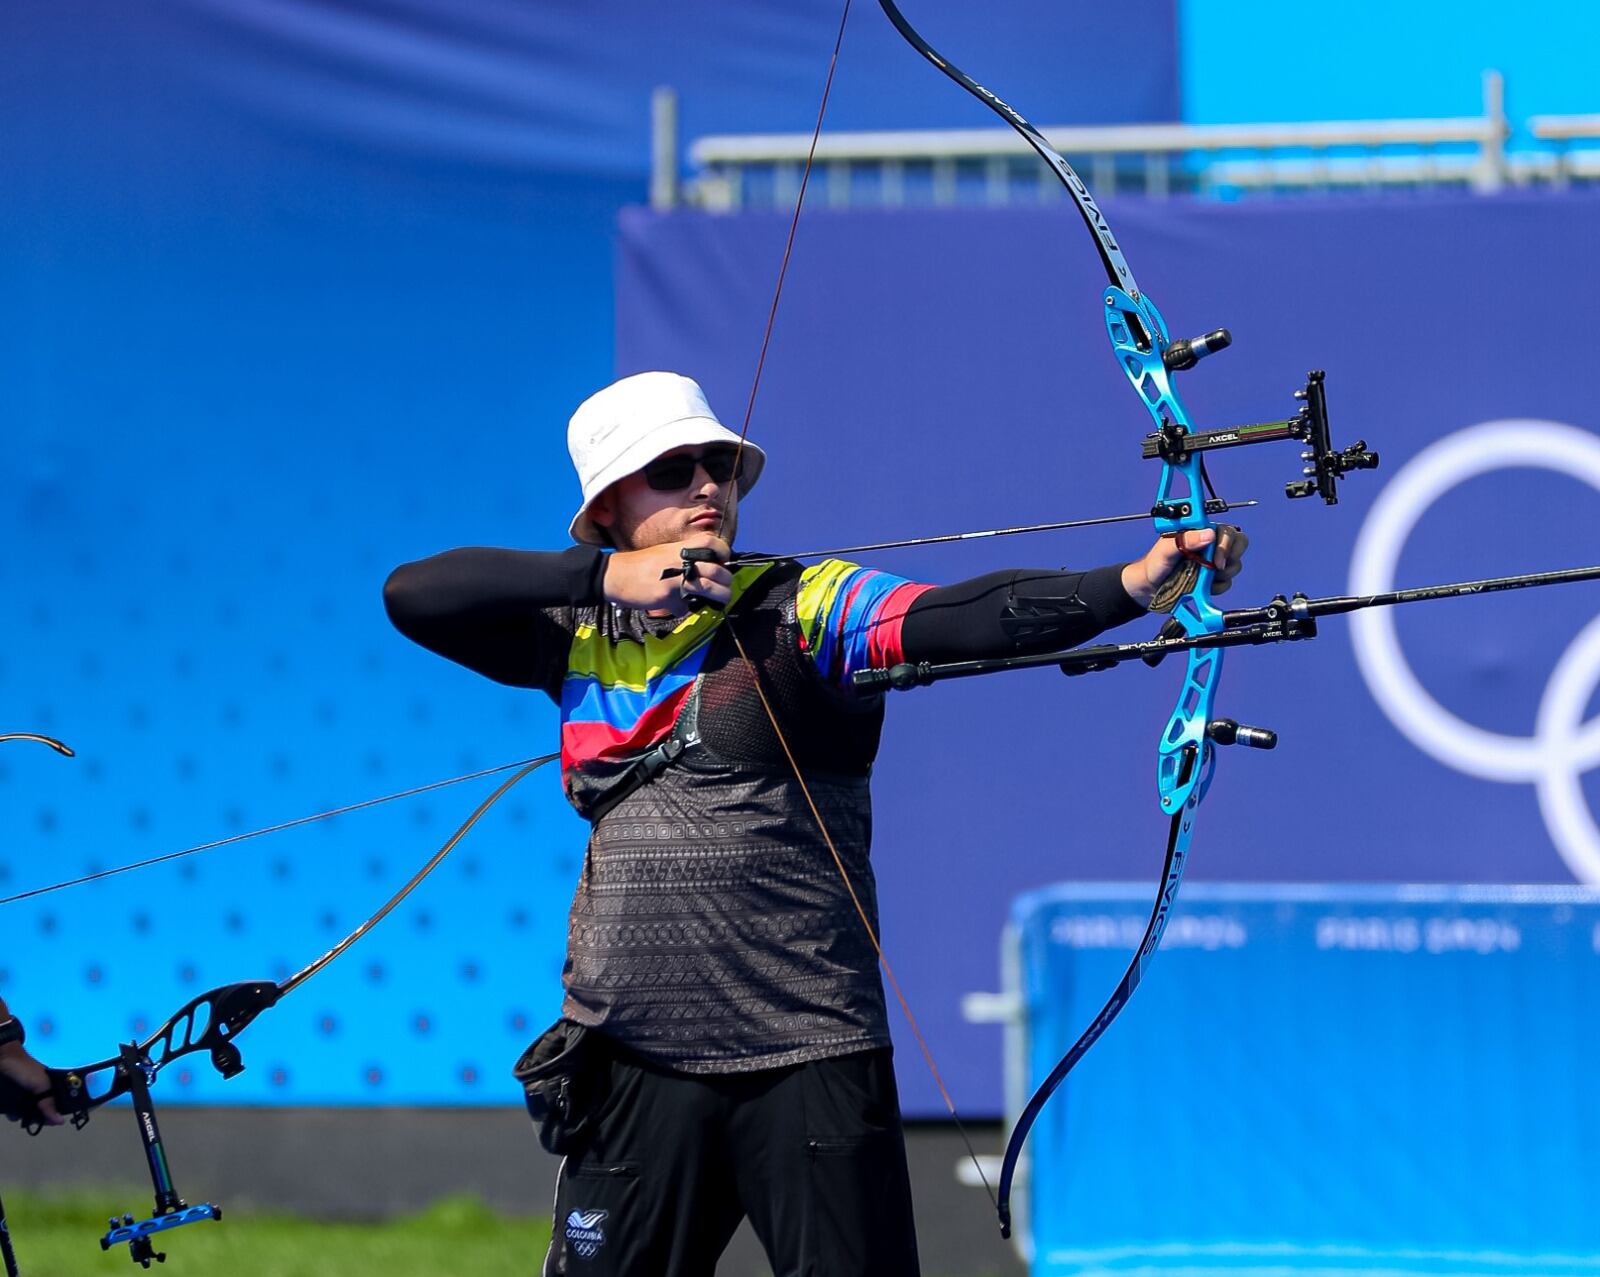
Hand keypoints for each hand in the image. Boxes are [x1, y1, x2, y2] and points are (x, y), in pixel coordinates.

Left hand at [0, 1041, 63, 1125]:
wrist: (3, 1058)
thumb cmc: (25, 1070)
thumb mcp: (40, 1085)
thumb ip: (49, 1103)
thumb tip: (61, 1121)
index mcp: (50, 1085)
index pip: (56, 1104)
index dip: (53, 1114)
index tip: (47, 1122)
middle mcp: (39, 1089)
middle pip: (40, 1110)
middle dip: (34, 1116)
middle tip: (29, 1119)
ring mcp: (25, 1092)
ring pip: (26, 1110)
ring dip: (20, 1115)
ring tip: (14, 1114)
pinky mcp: (12, 1094)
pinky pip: (14, 1107)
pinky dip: (12, 1111)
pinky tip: (9, 1112)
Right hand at [601, 534, 733, 615]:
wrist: (616, 574)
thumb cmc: (641, 564)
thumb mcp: (667, 552)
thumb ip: (687, 558)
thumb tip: (706, 569)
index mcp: (683, 547)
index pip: (715, 544)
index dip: (724, 555)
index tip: (721, 564)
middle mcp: (683, 560)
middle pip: (720, 571)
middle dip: (726, 583)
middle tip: (721, 587)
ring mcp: (677, 577)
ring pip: (712, 589)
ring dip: (719, 597)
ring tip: (715, 600)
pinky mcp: (668, 594)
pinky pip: (685, 606)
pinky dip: (682, 609)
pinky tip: (675, 606)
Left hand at [1120, 524, 1248, 609]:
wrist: (1150, 587)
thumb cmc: (1155, 563)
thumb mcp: (1166, 549)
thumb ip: (1186, 540)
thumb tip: (1209, 534)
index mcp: (1201, 531)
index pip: (1227, 530)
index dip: (1226, 544)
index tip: (1216, 560)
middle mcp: (1211, 544)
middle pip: (1238, 544)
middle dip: (1228, 559)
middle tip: (1213, 569)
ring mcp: (1214, 562)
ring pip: (1234, 565)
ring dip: (1220, 575)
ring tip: (1200, 578)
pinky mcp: (1214, 579)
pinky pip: (1227, 583)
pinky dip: (1216, 587)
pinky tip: (1201, 586)